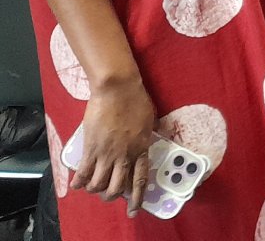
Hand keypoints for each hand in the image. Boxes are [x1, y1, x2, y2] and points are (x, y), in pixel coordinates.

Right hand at [70, 76, 155, 214]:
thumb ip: (149, 132)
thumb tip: (153, 135)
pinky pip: (83, 174)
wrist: (118, 89)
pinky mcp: (91, 149)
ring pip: (99, 185)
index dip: (137, 197)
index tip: (134, 210)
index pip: (140, 179)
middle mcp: (125, 155)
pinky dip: (79, 183)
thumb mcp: (149, 118)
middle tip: (107, 193)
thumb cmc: (136, 99)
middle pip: (116, 187)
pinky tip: (77, 184)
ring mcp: (107, 154)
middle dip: (110, 196)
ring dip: (94, 190)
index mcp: (141, 148)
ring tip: (92, 186)